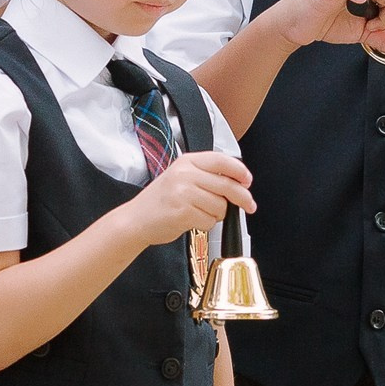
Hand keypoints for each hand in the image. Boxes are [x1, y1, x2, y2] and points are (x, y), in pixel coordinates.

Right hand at [119, 150, 253, 246]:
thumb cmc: (159, 201)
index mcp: (186, 162)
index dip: (239, 170)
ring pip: (221, 206)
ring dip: (216, 215)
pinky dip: (206, 225)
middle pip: (227, 185)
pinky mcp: (183, 212)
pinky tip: (192, 221)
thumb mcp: (180, 177)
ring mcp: (183, 193)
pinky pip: (210, 221)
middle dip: (242, 198)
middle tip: (249, 205)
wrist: (135, 220)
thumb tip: (237, 182)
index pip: (221, 160)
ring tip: (199, 213)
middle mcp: (185, 174)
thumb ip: (205, 175)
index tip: (248, 180)